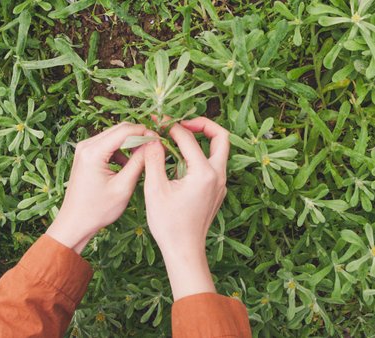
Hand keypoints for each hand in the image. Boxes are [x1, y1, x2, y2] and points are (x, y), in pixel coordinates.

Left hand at [46, 122, 147, 253]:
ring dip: (130, 143)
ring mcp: (84, 148)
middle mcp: (86, 145)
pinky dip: (121, 149)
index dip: (144, 132)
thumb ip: (139, 162)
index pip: (125, 130)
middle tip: (154, 147)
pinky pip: (108, 143)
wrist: (74, 223)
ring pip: (114, 135)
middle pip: (119, 129)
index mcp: (93, 152)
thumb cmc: (98, 210)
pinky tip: (128, 164)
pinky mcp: (86, 154)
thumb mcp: (123, 186)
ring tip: (144, 157)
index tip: (159, 140)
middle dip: (138, 136)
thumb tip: (153, 143)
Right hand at [143, 117, 229, 299]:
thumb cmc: (169, 225)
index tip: (158, 122)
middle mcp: (218, 176)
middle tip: (182, 123)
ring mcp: (220, 184)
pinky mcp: (217, 191)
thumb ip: (154, 159)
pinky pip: (214, 165)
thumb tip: (153, 138)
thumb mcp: (155, 189)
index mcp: (204, 173)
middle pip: (221, 137)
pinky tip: (180, 160)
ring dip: (202, 140)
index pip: (189, 138)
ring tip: (178, 139)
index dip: (172, 126)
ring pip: (219, 151)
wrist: (184, 252)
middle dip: (203, 124)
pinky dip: (201, 155)